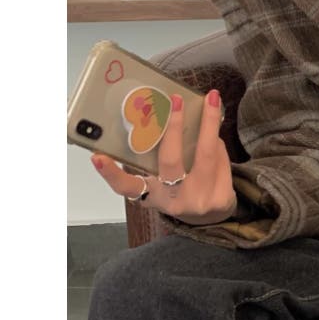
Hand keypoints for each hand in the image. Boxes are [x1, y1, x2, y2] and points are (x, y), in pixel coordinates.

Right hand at [92, 89, 237, 225]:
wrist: (211, 219)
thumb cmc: (181, 192)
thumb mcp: (161, 184)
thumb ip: (154, 162)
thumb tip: (155, 119)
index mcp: (151, 196)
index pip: (126, 187)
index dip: (110, 173)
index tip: (97, 156)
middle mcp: (173, 201)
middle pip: (171, 161)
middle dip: (174, 127)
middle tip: (175, 101)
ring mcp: (198, 201)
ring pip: (205, 155)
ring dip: (209, 124)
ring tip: (212, 100)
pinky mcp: (221, 199)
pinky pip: (222, 161)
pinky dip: (219, 144)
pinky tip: (216, 135)